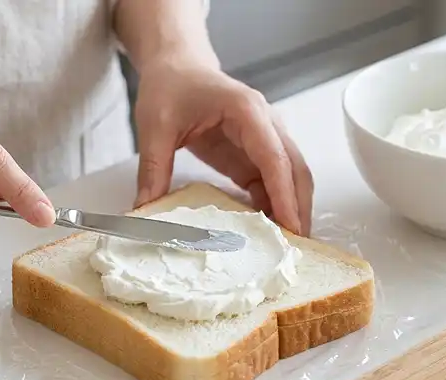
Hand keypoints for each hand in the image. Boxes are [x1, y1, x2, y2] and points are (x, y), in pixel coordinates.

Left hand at [133, 60, 313, 235]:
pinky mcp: (253, 153)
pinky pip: (271, 182)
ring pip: (290, 176)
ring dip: (292, 208)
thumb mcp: (155, 126)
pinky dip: (274, 206)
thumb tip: (145, 210)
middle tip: (298, 246)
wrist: (176, 66)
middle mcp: (265, 123)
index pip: (274, 156)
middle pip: (295, 168)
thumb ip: (152, 169)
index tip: (291, 225)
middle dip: (300, 206)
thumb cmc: (171, 86)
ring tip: (288, 246)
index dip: (284, 193)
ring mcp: (263, 139)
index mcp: (246, 111)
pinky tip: (267, 231)